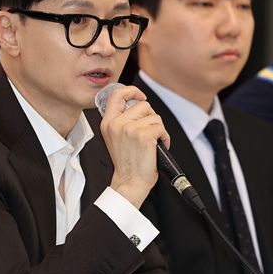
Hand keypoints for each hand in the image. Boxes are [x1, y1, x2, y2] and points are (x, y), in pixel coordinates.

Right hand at [100, 85, 169, 207]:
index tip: (141, 97)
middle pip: (143, 105)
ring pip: (154, 117)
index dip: (132, 91)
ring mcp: (129, 129)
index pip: (117, 94)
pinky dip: (165, 137)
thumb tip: (138, 103)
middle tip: (151, 132)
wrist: (130, 182)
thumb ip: (123, 120)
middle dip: (152, 117)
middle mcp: (116, 124)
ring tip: (154, 142)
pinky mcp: (143, 135)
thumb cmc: (127, 163)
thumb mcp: (117, 138)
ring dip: (159, 129)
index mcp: (107, 123)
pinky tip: (159, 146)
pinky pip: (161, 128)